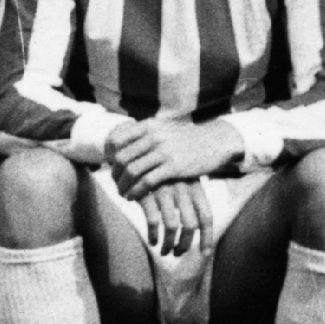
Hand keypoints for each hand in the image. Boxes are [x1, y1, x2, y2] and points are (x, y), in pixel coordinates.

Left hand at [107, 116, 242, 196]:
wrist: (216, 141)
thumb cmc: (187, 139)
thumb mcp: (165, 128)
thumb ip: (146, 133)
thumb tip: (123, 138)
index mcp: (149, 126)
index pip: (116, 140)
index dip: (109, 155)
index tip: (111, 167)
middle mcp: (154, 136)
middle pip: (121, 157)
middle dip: (114, 175)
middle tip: (116, 184)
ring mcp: (164, 151)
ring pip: (132, 171)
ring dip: (123, 186)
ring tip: (123, 194)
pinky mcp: (174, 166)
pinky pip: (147, 182)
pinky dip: (136, 192)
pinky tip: (135, 198)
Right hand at [136, 177, 218, 258]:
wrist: (141, 149)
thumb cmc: (167, 171)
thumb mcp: (185, 178)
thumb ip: (194, 199)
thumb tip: (199, 228)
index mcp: (196, 187)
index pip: (207, 217)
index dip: (207, 238)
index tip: (205, 253)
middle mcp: (182, 190)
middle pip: (190, 226)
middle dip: (185, 245)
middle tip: (177, 254)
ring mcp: (164, 191)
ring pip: (172, 227)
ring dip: (169, 244)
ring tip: (165, 252)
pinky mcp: (147, 193)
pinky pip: (152, 222)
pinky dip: (153, 236)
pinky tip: (152, 241)